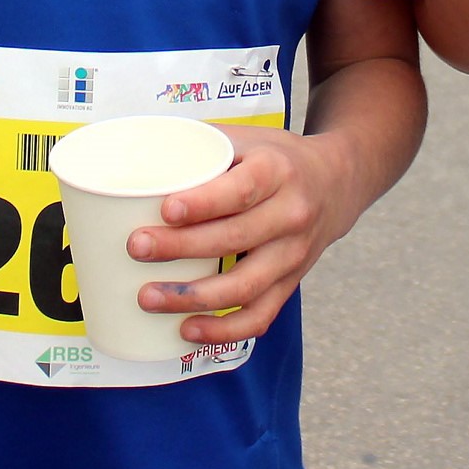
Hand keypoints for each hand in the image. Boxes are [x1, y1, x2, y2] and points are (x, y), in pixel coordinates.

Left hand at [126, 127, 358, 344]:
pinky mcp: (291, 283)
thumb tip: (133, 154)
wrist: (335, 182)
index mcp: (276, 170)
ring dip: (194, 296)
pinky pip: (260, 316)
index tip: (166, 209)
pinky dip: (224, 330)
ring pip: (245, 286)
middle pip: (235, 237)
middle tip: (135, 247)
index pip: (241, 189)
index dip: (204, 203)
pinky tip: (187, 330)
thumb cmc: (274, 157)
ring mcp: (293, 254)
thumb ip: (200, 145)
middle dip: (181, 248)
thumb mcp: (247, 137)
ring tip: (148, 297)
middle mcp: (290, 214)